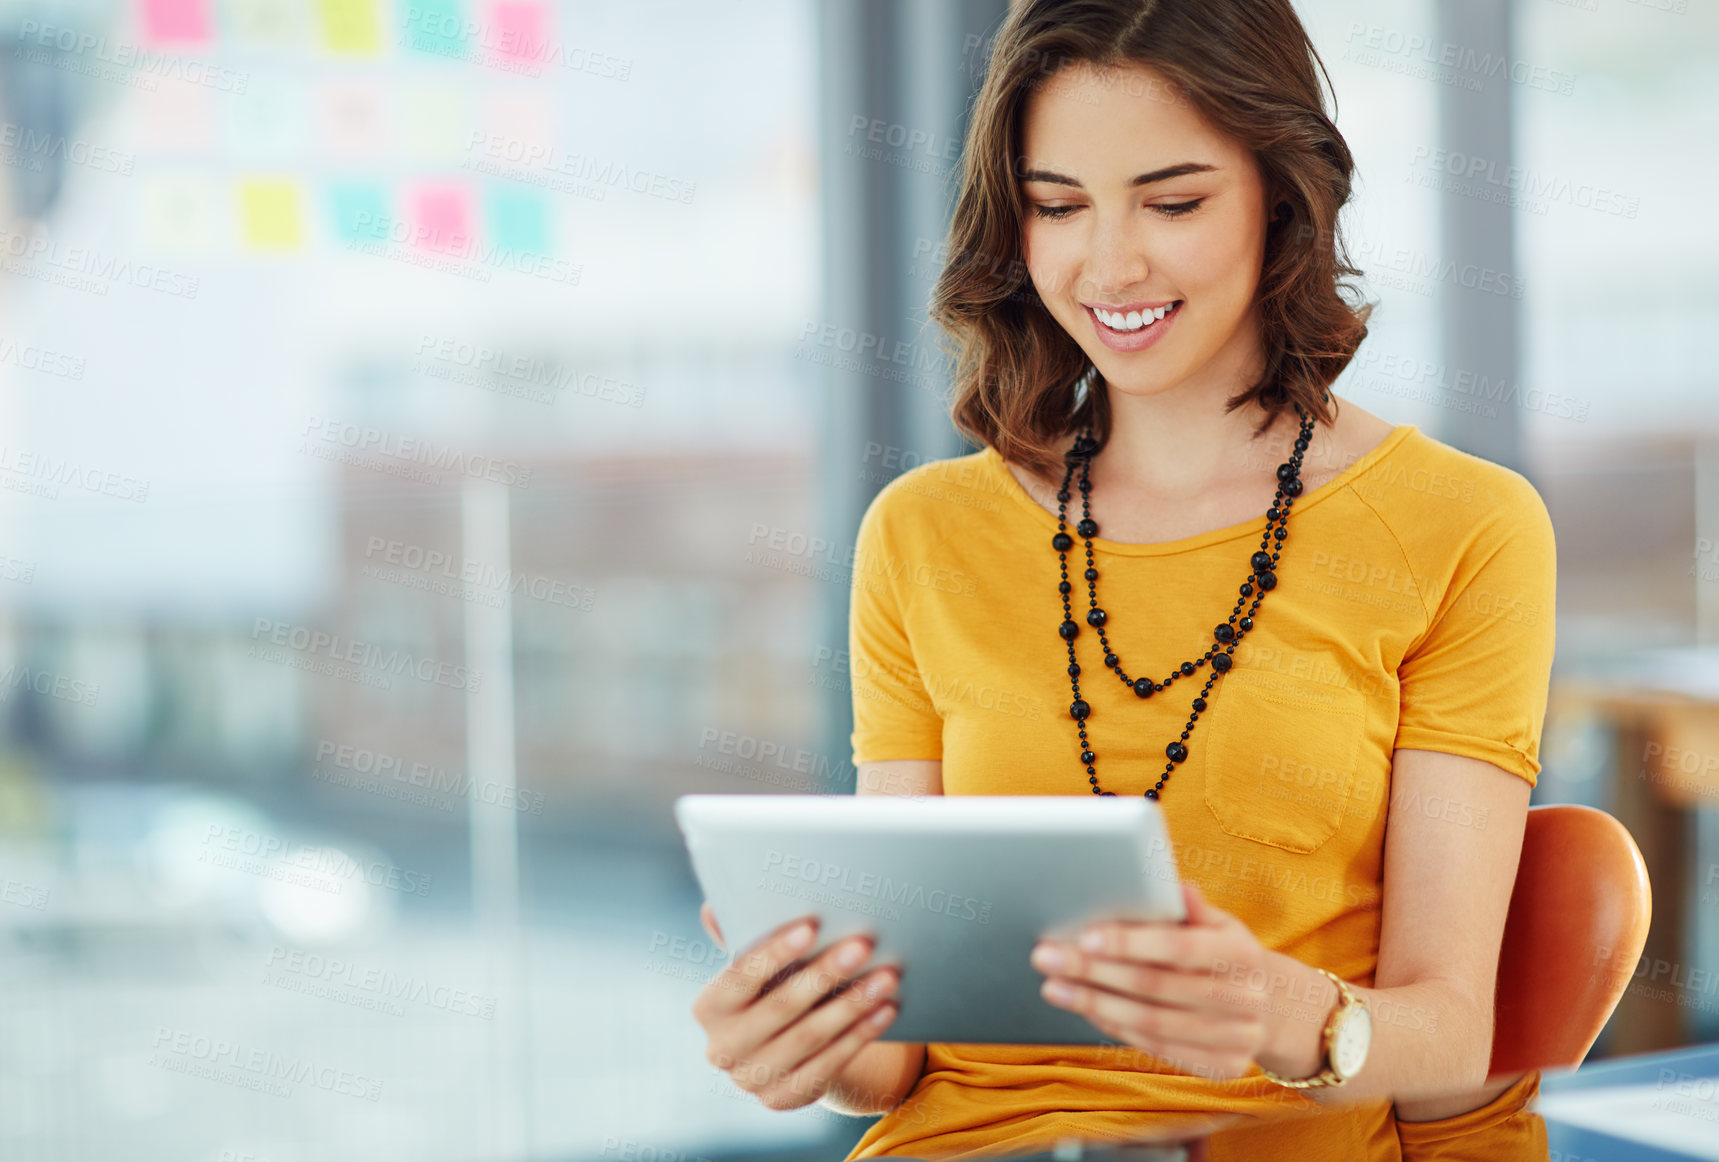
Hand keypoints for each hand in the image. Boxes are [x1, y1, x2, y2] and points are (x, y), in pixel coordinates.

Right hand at [691, 902, 900, 1111]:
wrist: (778, 1049)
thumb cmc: (768, 990)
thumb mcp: (754, 968)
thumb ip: (739, 939)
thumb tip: (713, 908)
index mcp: (709, 1008)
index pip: (740, 977)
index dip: (775, 953)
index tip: (811, 927)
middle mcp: (723, 1048)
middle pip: (780, 1008)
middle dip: (825, 975)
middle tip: (863, 945)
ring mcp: (751, 1079)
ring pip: (809, 1038)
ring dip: (852, 1005)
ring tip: (887, 977)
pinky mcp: (782, 1098)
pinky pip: (828, 1065)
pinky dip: (860, 1036)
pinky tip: (886, 1010)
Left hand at [1030, 882, 1271, 1080]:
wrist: (1268, 1008)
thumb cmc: (1224, 955)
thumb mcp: (1218, 924)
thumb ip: (1191, 908)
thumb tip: (1175, 885)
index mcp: (1241, 953)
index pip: (1178, 948)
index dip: (1130, 943)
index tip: (1084, 937)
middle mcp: (1244, 998)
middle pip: (1155, 987)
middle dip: (1094, 971)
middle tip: (1047, 957)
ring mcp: (1235, 1038)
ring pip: (1150, 1021)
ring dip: (1094, 1003)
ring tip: (1054, 986)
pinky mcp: (1221, 1067)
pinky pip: (1155, 1046)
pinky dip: (1114, 1026)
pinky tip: (1086, 1008)